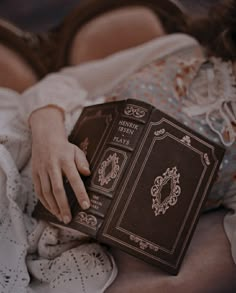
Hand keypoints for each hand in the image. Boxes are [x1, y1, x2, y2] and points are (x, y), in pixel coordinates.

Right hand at [30, 107, 90, 223]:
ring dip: (53, 207)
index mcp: (65, 160)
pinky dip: (45, 202)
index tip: (86, 206)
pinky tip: (52, 210)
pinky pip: (38, 191)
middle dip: (63, 206)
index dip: (80, 193)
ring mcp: (41, 170)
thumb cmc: (64, 147)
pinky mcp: (34, 174)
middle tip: (69, 219)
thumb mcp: (76, 151)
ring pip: (46, 192)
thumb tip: (87, 174)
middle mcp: (52, 166)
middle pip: (57, 189)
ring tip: (61, 217)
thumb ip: (82, 162)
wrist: (45, 137)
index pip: (74, 179)